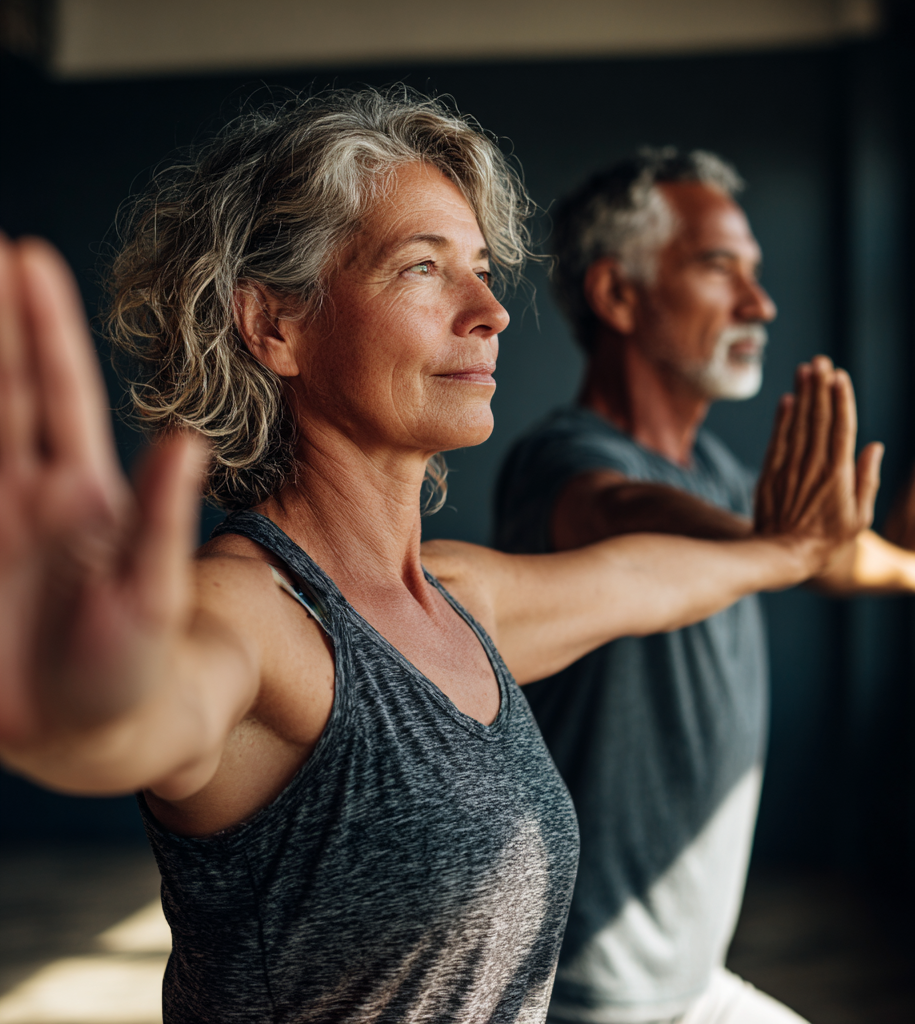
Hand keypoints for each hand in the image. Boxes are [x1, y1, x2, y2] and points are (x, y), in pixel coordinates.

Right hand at [0, 235, 205, 747]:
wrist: (99, 733)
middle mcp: (29, 497)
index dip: (41, 327)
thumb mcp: (154, 591)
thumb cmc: (139, 665)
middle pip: (0, 391)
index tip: (27, 257)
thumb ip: (161, 519)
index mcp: (82, 495)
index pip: (56, 391)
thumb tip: (184, 440)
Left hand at [755, 355, 882, 565]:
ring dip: (802, 394)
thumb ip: (867, 479)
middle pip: (818, 418)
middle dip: (820, 387)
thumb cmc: (826, 541)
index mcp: (838, 474)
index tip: (839, 377)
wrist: (782, 554)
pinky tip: (786, 399)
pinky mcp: (770, 473)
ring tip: (805, 369)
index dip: (840, 400)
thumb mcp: (859, 518)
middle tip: (820, 361)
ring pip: (797, 424)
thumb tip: (874, 446)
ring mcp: (790, 467)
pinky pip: (777, 439)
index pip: (841, 428)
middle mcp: (814, 465)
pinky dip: (782, 418)